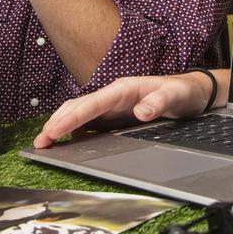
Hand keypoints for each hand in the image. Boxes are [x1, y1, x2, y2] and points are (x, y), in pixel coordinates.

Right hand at [32, 73, 215, 148]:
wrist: (193, 92)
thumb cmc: (183, 91)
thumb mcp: (176, 96)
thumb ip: (160, 101)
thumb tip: (141, 111)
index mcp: (123, 89)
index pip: (92, 104)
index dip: (72, 118)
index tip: (54, 131)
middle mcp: (113, 96)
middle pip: (78, 107)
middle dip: (57, 123)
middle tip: (39, 143)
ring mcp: (112, 106)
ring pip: (79, 113)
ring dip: (60, 126)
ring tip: (44, 144)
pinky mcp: (114, 116)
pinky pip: (89, 123)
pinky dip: (73, 131)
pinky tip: (66, 143)